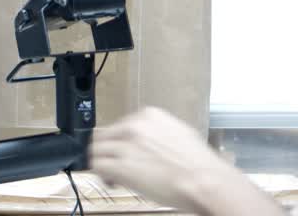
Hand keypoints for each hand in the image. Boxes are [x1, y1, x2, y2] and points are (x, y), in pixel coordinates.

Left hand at [89, 107, 280, 215]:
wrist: (201, 178)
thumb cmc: (197, 162)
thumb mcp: (180, 133)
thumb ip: (159, 132)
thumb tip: (152, 143)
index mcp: (149, 115)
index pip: (120, 125)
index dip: (119, 141)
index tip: (124, 152)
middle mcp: (134, 126)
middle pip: (103, 135)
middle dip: (106, 150)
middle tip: (111, 164)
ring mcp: (125, 145)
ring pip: (96, 151)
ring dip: (101, 163)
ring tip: (111, 176)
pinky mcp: (120, 165)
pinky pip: (98, 166)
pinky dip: (101, 175)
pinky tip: (113, 182)